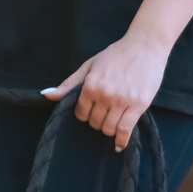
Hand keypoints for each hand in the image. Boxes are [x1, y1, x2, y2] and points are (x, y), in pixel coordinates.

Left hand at [44, 33, 169, 150]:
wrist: (145, 46)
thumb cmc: (116, 54)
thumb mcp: (89, 66)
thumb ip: (69, 84)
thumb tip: (47, 95)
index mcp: (90, 86)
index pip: (81, 114)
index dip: (85, 114)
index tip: (92, 110)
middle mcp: (104, 95)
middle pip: (95, 123)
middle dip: (97, 121)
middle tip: (105, 113)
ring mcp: (122, 101)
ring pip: (109, 128)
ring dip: (109, 129)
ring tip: (113, 121)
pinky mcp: (139, 105)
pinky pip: (126, 130)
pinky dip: (122, 141)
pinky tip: (119, 145)